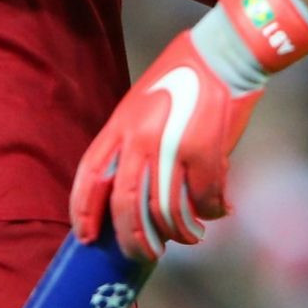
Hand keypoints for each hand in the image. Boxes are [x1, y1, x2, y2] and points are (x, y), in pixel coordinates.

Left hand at [70, 0, 307, 258]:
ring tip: (189, 237)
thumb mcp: (142, 103)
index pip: (90, 175)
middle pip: (126, 204)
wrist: (223, 53)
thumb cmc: (185, 75)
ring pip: (166, 211)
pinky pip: (203, 199)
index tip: (87, 237)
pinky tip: (218, 212)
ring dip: (179, 232)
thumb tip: (137, 190)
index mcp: (120, 124)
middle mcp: (140, 139)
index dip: (83, 211)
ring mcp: (171, 148)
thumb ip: (133, 140)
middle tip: (143, 254)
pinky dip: (211, 212)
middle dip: (133, 238)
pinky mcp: (204, 153)